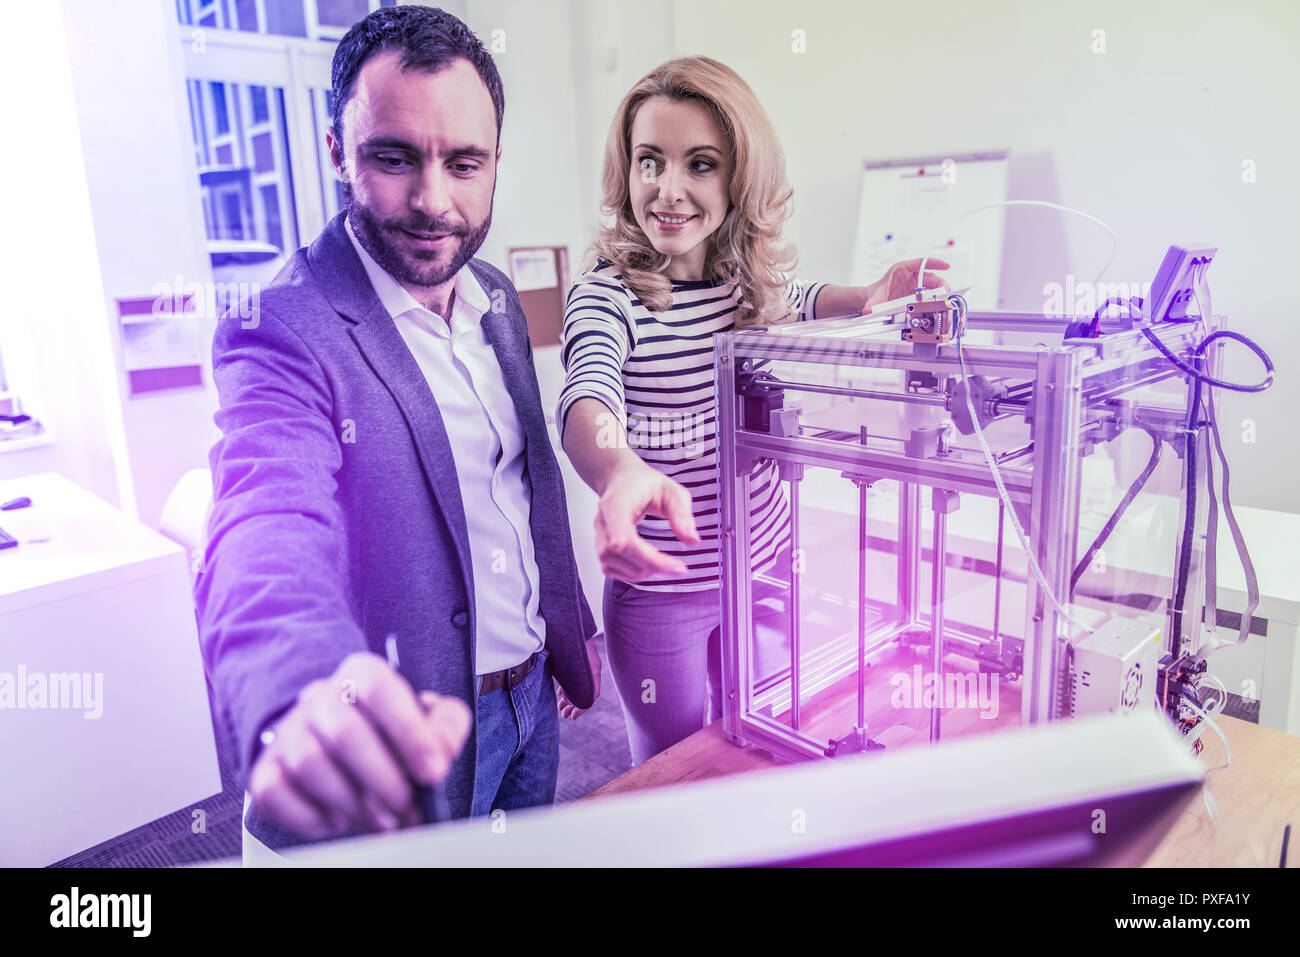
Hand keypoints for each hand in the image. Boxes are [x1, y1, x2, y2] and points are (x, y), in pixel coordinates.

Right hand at [247, 651, 471, 840]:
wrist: (338, 743)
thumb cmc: (390, 731)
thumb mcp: (428, 718)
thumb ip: (445, 725)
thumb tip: (440, 751)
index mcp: (361, 675)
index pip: (379, 689)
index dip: (409, 731)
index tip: (433, 772)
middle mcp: (320, 698)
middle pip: (344, 733)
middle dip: (384, 780)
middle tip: (409, 810)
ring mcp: (288, 732)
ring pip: (310, 764)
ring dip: (352, 803)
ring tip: (382, 821)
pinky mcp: (266, 768)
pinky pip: (275, 793)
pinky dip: (310, 816)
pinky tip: (337, 821)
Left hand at [557, 637, 601, 718]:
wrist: (571, 620)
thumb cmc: (572, 640)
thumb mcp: (570, 663)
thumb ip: (570, 680)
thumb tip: (566, 698)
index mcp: (593, 669)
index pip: (593, 695)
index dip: (583, 708)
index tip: (573, 716)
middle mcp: (592, 668)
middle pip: (586, 692)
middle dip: (574, 706)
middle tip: (564, 714)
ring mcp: (586, 664)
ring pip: (580, 686)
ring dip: (570, 699)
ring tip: (560, 707)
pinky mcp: (579, 660)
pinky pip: (577, 679)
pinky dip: (569, 688)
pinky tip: (560, 694)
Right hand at [595, 460, 699, 581]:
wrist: (620, 479)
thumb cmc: (644, 484)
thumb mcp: (671, 491)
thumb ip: (682, 514)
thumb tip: (692, 541)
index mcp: (617, 503)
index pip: (621, 535)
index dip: (643, 555)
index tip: (673, 566)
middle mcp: (603, 520)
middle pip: (617, 552)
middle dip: (650, 565)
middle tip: (678, 568)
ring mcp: (599, 534)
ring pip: (610, 564)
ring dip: (640, 571)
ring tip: (664, 565)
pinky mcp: (600, 545)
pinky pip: (609, 568)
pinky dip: (629, 573)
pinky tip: (647, 567)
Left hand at [861, 258, 950, 313]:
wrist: (875, 302)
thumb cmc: (876, 294)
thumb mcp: (874, 298)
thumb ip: (872, 304)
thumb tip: (868, 310)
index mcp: (901, 269)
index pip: (921, 262)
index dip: (934, 263)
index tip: (945, 265)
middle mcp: (911, 275)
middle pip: (929, 276)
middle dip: (940, 283)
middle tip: (946, 290)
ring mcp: (916, 285)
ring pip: (932, 286)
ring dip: (940, 291)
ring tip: (946, 298)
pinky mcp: (918, 294)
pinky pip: (929, 295)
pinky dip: (935, 298)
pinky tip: (939, 303)